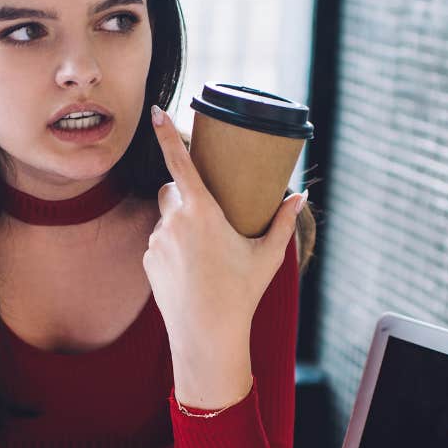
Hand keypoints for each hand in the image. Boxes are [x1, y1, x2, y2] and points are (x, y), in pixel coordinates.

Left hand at [144, 105, 305, 406]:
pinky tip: (190, 272)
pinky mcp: (147, 260)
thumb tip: (300, 196)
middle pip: (171, 190)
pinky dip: (171, 249)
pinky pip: (158, 243)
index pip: (179, 162)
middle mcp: (174, 221)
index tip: (155, 112)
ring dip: (179, 226)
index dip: (166, 134)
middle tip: (208, 217)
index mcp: (202, 211)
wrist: (206, 335)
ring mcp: (157, 241)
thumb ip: (282, 222)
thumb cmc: (241, 293)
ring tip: (203, 257)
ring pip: (165, 219)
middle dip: (184, 195)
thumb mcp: (268, 255)